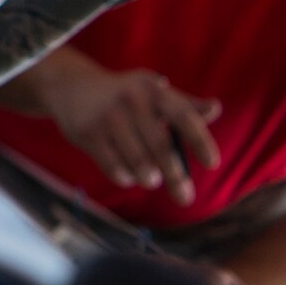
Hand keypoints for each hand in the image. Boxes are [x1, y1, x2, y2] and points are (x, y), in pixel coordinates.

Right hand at [46, 66, 222, 205]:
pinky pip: (115, 167)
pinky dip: (126, 177)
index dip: (200, 140)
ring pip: (139, 163)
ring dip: (149, 178)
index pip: (183, 116)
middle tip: (186, 198)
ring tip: (151, 179)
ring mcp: (107, 117)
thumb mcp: (152, 92)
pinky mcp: (88, 133)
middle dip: (177, 177)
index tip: (213, 164)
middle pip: (161, 148)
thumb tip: (215, 108)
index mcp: (152, 89)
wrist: (70, 86)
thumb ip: (184, 104)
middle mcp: (131, 100)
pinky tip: (127, 173)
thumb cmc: (122, 94)